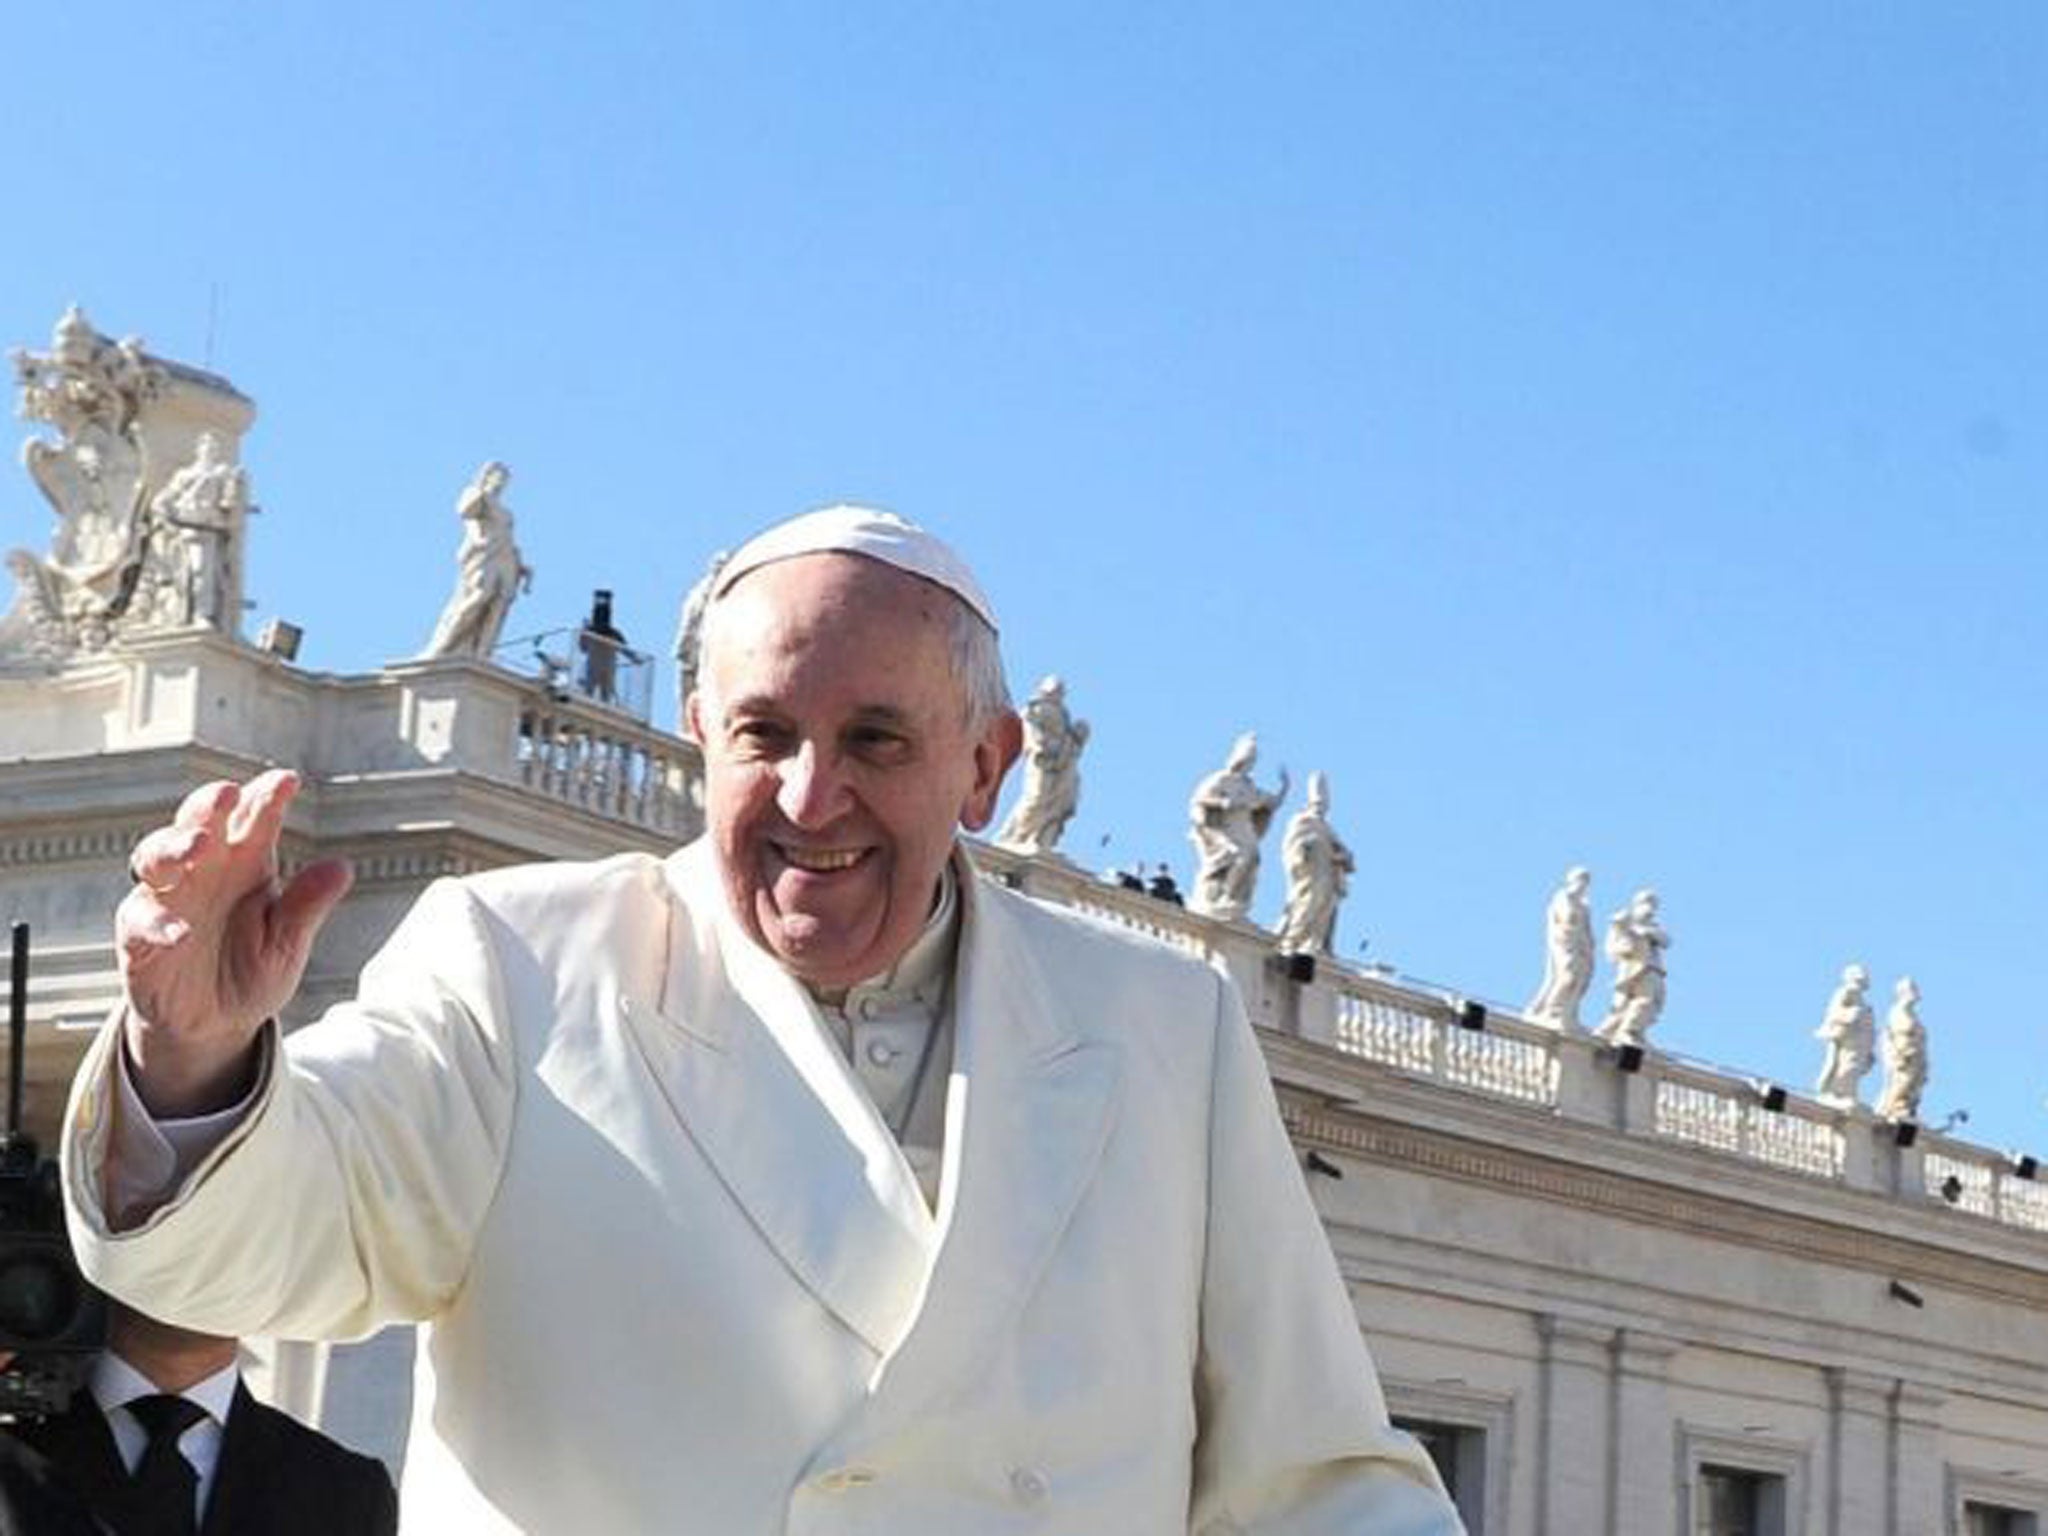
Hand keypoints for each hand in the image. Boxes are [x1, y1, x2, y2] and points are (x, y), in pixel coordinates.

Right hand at [118, 770, 352, 1116]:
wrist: (215, 1025)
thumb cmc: (253, 972)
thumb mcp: (287, 943)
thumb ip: (306, 907)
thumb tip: (342, 868)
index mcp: (246, 864)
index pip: (256, 821)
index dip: (268, 797)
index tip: (288, 780)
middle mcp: (203, 872)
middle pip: (198, 823)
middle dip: (209, 804)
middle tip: (228, 793)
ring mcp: (167, 900)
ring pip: (156, 857)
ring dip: (174, 846)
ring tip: (199, 845)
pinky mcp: (137, 936)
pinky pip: (139, 921)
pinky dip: (157, 923)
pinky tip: (180, 932)